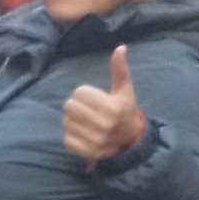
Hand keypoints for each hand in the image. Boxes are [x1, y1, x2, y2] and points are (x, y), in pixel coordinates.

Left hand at [62, 43, 147, 165]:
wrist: (131, 143)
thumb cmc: (125, 112)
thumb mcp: (125, 91)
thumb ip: (120, 69)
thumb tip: (121, 47)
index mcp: (111, 108)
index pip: (79, 93)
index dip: (85, 94)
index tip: (96, 101)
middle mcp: (104, 125)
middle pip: (69, 106)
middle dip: (77, 107)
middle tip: (88, 112)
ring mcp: (95, 140)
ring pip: (67, 122)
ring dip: (74, 122)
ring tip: (87, 124)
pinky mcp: (87, 152)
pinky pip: (67, 139)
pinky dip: (73, 137)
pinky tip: (84, 136)